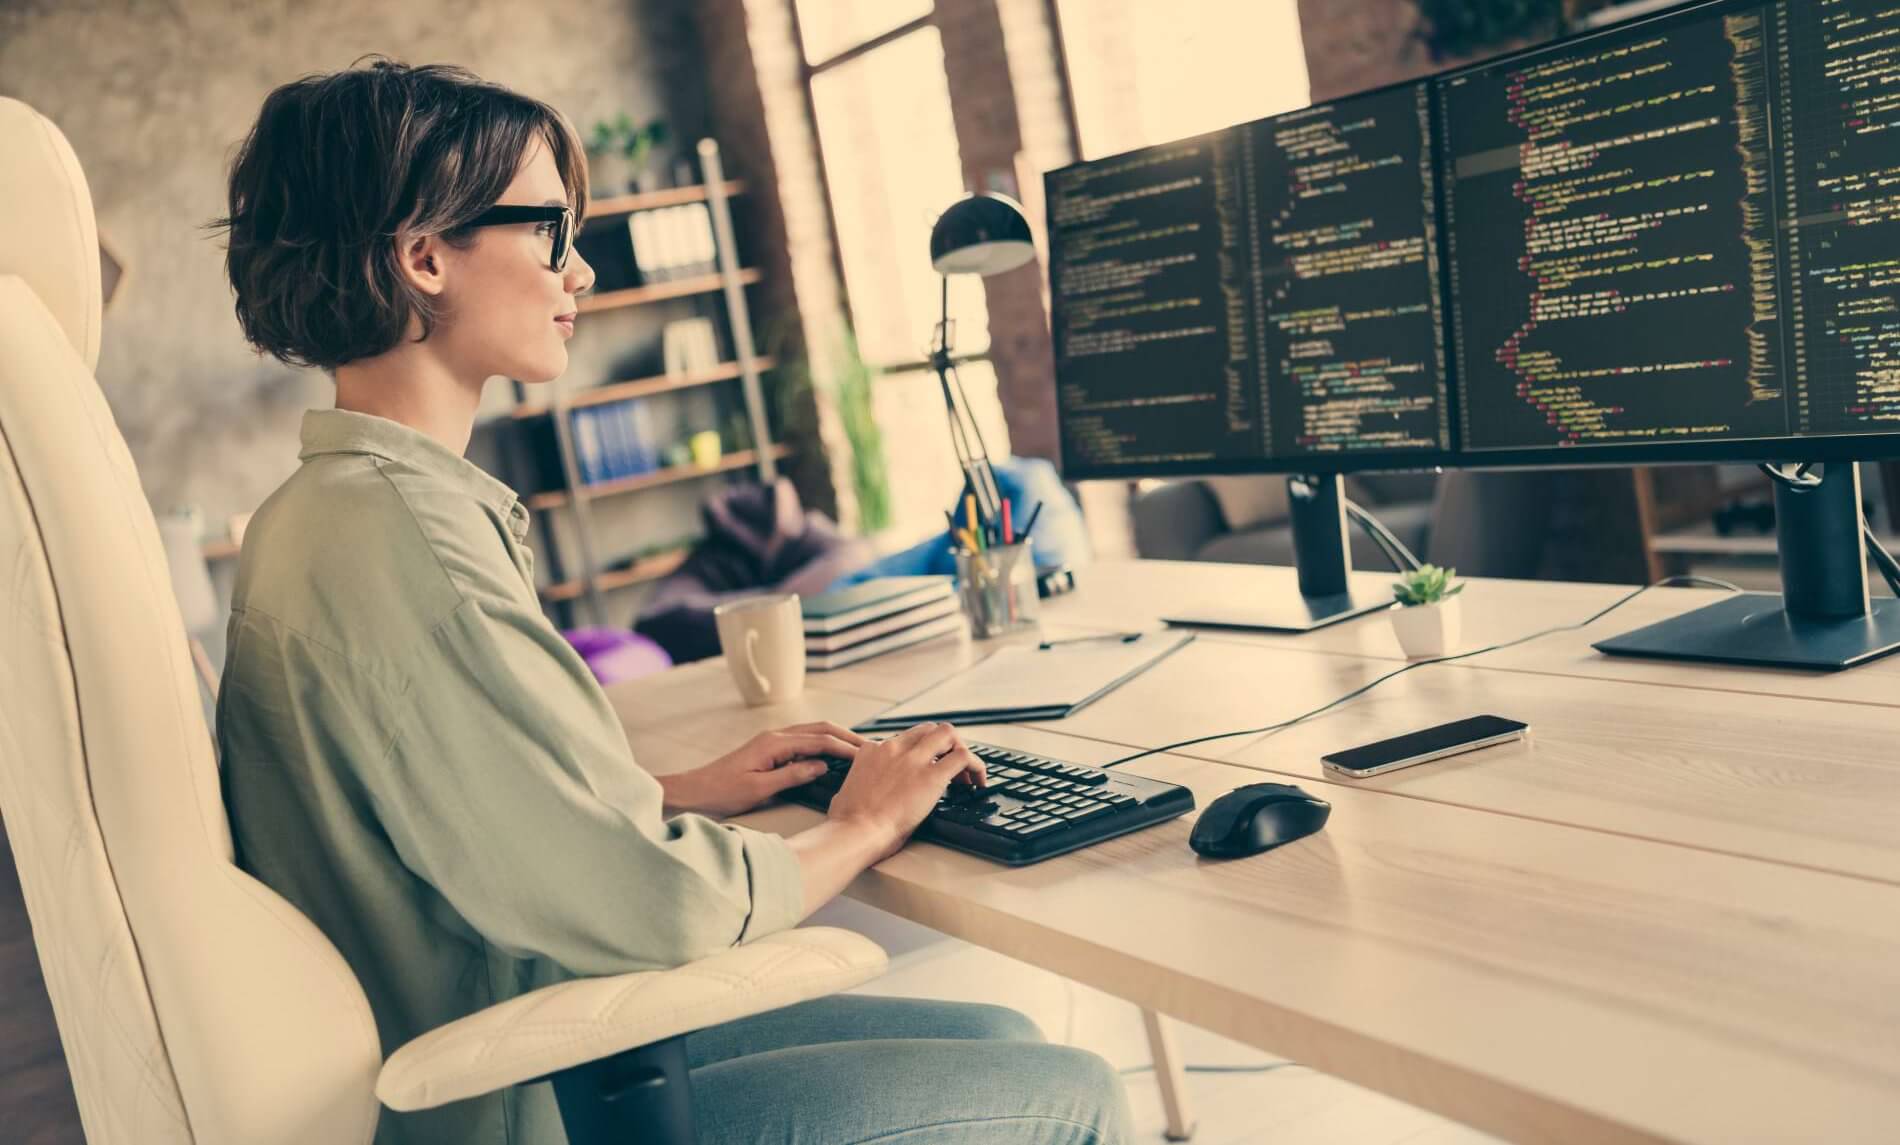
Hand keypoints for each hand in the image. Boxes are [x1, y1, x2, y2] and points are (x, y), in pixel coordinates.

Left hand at [662, 722, 868, 817]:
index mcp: (774, 743)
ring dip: (835, 737)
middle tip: (870, 748)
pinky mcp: (769, 748)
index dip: (845, 747)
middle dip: (846, 736)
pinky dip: (822, 743)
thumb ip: (792, 775)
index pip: (819, 740)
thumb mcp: (759, 788)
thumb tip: (822, 766)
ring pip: (812, 732)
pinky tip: (831, 753)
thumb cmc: (722, 791)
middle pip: (820, 728)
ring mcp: (772, 740)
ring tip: (857, 749)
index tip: (866, 756)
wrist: (695, 790)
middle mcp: (775, 736)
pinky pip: (803, 740)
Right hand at [826, 722, 986, 860]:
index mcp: (871, 751)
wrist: (855, 832)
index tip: (925, 767)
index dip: (919, 753)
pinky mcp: (932, 776)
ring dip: (960, 750)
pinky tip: (978, 782)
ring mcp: (913, 760)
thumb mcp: (847, 792)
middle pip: (928, 730)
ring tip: (967, 774)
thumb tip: (866, 793)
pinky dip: (976, 766)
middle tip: (950, 766)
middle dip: (943, 745)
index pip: (903, 740)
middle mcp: (893, 748)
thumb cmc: (847, 822)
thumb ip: (861, 784)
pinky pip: (963, 757)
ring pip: (947, 734)